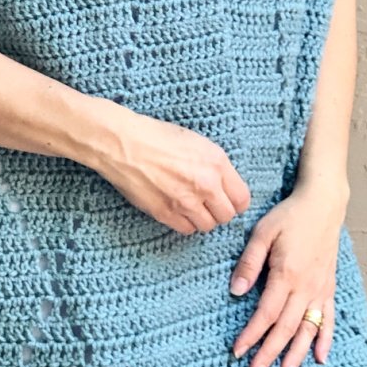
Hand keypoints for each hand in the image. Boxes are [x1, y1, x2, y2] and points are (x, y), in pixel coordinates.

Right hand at [92, 105, 251, 233]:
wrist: (124, 144)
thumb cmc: (157, 137)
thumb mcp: (197, 142)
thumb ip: (216, 166)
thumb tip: (225, 186)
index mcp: (216, 163)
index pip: (242, 199)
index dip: (235, 202)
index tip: (227, 200)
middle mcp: (205, 184)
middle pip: (227, 216)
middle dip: (219, 212)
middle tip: (208, 205)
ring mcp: (185, 201)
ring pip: (207, 226)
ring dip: (202, 219)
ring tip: (192, 207)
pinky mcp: (166, 213)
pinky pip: (186, 230)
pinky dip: (185, 223)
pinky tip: (178, 211)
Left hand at [228, 176, 349, 366]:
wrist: (323, 205)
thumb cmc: (289, 217)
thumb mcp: (262, 233)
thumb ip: (249, 263)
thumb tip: (236, 291)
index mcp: (287, 274)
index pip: (266, 313)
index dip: (252, 334)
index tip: (237, 351)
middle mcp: (306, 287)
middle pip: (287, 328)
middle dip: (270, 353)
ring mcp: (320, 289)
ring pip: (308, 328)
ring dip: (297, 353)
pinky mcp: (329, 288)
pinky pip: (328, 318)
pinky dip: (325, 339)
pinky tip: (321, 358)